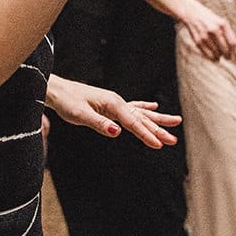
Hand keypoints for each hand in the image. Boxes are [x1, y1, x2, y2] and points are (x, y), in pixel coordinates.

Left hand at [45, 76, 180, 148]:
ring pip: (141, 112)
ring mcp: (115, 102)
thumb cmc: (67, 102)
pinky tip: (155, 106)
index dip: (146, 135)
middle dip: (158, 130)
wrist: (58, 90)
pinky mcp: (111, 104)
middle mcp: (117, 102)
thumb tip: (117, 132)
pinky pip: (133, 107)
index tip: (159, 145)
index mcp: (112, 104)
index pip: (133, 122)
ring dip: (158, 119)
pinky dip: (145, 108)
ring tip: (177, 122)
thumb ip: (99, 124)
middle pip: (142, 118)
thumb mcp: (80, 115)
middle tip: (174, 141)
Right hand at [177, 4, 235, 62]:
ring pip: (217, 53)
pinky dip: (212, 58)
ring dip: (220, 56)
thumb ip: (230, 34)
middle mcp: (214, 30)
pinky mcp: (198, 41)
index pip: (233, 42)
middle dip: (228, 55)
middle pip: (225, 50)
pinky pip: (208, 54)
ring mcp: (205, 36)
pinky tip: (214, 58)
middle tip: (228, 57)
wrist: (192, 13)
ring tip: (220, 54)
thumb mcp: (222, 22)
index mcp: (223, 24)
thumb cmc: (210, 19)